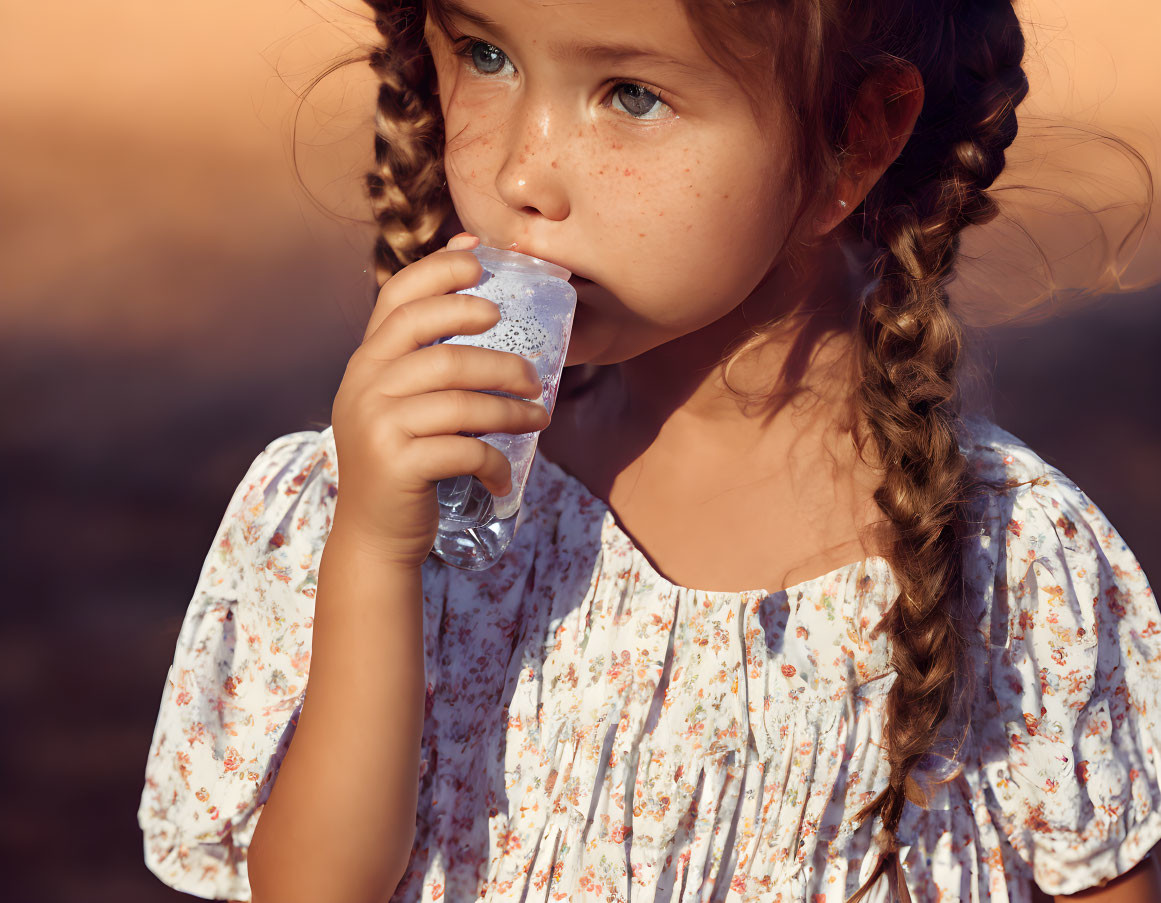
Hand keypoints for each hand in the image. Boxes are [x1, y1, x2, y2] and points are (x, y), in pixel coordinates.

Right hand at [329, 233, 551, 567]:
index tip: (481, 261)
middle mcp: (364, 385)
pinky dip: (495, 462)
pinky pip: (465, 449)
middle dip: (498, 358)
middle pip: (442, 351)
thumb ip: (424, 363)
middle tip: (533, 373)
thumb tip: (483, 312)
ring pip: (461, 401)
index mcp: (366, 363)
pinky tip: (505, 475)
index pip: (397, 300)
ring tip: (539, 419)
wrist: (374, 535)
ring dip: (511, 410)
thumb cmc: (403, 461)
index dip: (439, 273)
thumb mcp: (400, 404)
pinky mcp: (397, 464)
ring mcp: (377, 424)